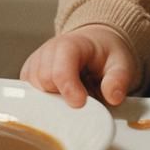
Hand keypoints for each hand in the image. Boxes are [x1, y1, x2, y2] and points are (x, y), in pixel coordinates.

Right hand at [20, 25, 137, 108]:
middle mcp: (47, 52)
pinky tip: (60, 99)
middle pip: (44, 83)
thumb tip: (113, 97)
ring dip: (54, 102)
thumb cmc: (106, 54)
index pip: (60, 70)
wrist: (96, 45)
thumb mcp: (121, 63)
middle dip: (63, 97)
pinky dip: (44, 104)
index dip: (69, 89)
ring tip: (73, 94)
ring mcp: (35, 65)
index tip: (81, 103)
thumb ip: (118, 78)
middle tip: (82, 98)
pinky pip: (28, 98)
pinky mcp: (28, 79)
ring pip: (33, 94)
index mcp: (70, 44)